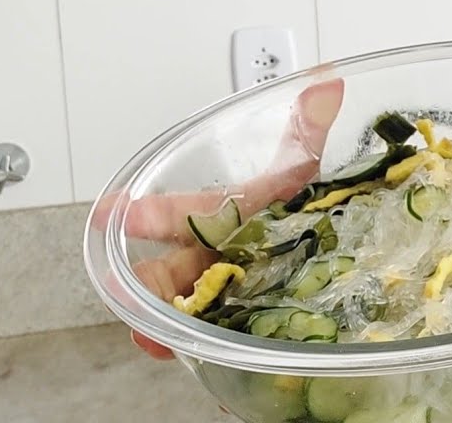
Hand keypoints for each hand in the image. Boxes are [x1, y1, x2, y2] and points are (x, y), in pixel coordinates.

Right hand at [91, 77, 345, 359]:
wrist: (337, 248)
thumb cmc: (303, 205)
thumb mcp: (309, 168)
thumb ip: (310, 127)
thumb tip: (328, 79)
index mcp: (230, 215)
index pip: (186, 211)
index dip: (152, 212)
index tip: (113, 213)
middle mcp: (223, 255)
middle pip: (177, 269)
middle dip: (149, 280)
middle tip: (121, 291)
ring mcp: (236, 292)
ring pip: (191, 310)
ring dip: (168, 325)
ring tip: (150, 338)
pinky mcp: (254, 325)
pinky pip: (227, 343)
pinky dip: (212, 358)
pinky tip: (203, 372)